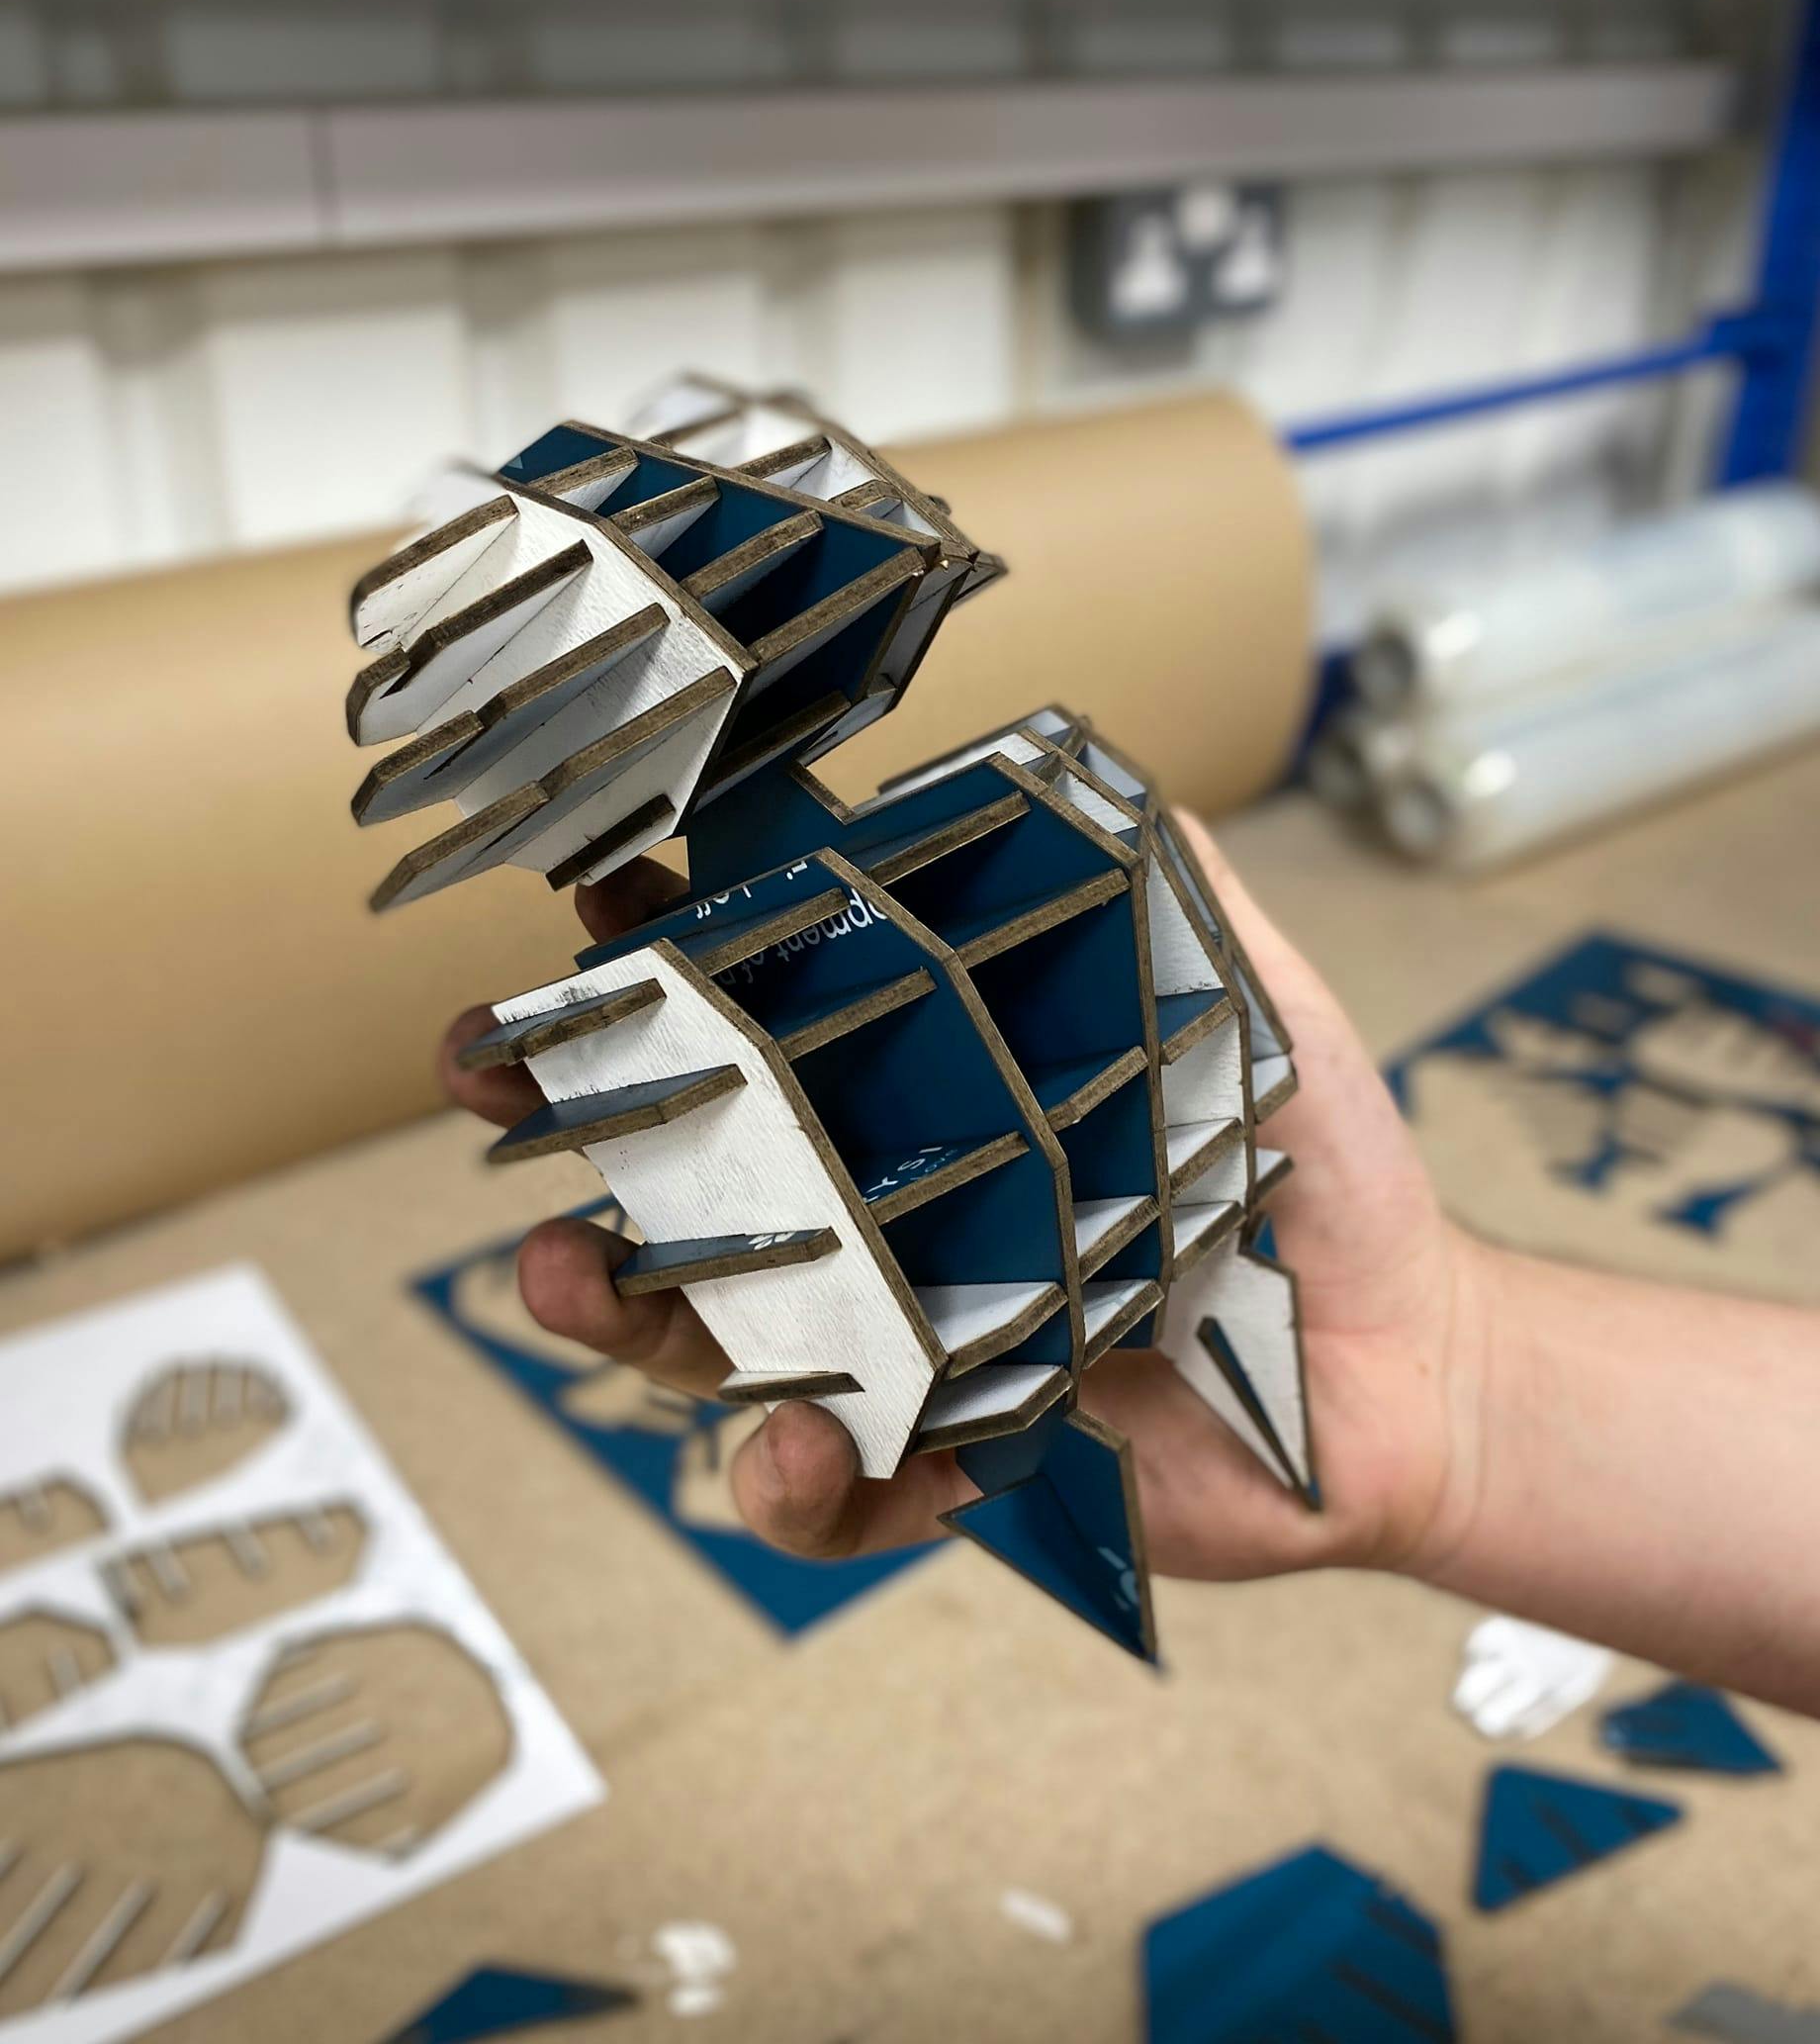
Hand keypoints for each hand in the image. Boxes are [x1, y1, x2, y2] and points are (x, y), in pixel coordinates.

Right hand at [440, 816, 1488, 1584]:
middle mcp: (890, 1214)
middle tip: (493, 1083)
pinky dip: (798, 1482)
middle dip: (574, 1120)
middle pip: (695, 1169)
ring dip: (621, 1306)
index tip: (594, 901)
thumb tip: (1085, 765)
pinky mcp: (947, 1468)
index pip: (771, 1017)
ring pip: (716, 1335)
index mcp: (936, 1094)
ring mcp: (905, 1346)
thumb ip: (1167, 893)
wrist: (1411, 1365)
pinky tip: (803, 1451)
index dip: (668, 961)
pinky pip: (835, 1492)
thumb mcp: (1253, 1005)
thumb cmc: (1318, 1174)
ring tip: (571, 1277)